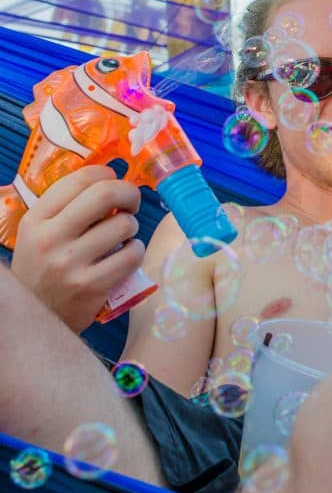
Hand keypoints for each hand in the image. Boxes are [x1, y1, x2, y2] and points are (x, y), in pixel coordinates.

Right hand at [11, 166, 144, 332]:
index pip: (80, 179)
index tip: (114, 183)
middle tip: (131, 204)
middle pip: (106, 194)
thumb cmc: (43, 268)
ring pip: (124, 225)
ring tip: (122, 237)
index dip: (107, 174)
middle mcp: (50, 238)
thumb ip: (66, 208)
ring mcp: (71, 263)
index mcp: (36, 219)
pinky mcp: (91, 286)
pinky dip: (135, 251)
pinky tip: (126, 255)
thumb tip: (110, 178)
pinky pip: (132, 255)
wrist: (35, 318)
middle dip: (129, 193)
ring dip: (131, 228)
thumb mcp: (39, 233)